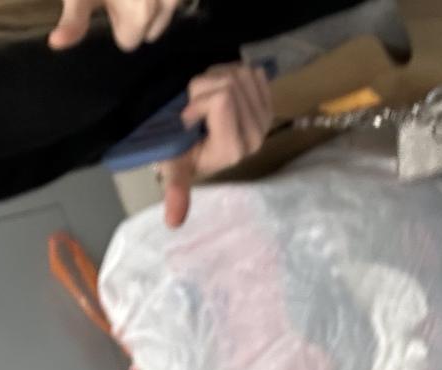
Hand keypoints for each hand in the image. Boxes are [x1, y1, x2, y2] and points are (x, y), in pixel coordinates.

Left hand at [49, 0, 179, 52]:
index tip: (109, 8)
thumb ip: (74, 22)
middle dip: (136, 15)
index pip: (129, 42)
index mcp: (140, 18)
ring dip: (152, 3)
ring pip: (165, 11)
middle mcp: (165, 6)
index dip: (117, 25)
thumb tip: (56, 44)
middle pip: (148, 28)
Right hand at [159, 63, 273, 227]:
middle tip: (194, 107)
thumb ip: (176, 190)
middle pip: (231, 83)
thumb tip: (173, 225)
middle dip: (204, 86)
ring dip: (215, 78)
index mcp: (234, 150)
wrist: (195, 144)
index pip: (222, 99)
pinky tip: (220, 93)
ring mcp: (266, 119)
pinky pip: (251, 71)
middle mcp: (256, 137)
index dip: (197, 100)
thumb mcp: (173, 168)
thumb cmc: (179, 153)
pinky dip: (230, 73)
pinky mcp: (268, 103)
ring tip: (205, 100)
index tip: (187, 119)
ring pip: (240, 73)